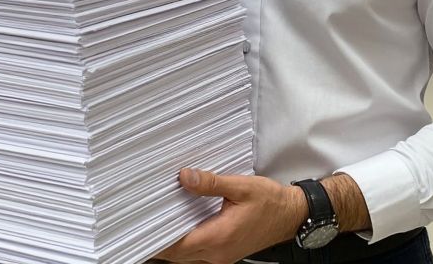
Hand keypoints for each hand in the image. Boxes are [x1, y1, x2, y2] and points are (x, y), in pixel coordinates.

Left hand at [155, 168, 306, 263]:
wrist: (290, 216)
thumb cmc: (270, 202)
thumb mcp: (241, 187)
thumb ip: (211, 183)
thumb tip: (186, 177)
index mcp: (219, 237)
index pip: (178, 246)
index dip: (158, 239)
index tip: (142, 229)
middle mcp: (218, 252)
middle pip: (179, 255)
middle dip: (160, 243)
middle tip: (143, 225)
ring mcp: (222, 256)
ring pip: (188, 258)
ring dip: (172, 246)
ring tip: (157, 226)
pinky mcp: (226, 253)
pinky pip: (198, 255)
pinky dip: (185, 246)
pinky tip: (180, 229)